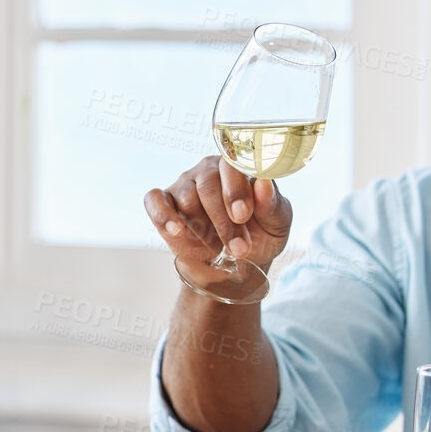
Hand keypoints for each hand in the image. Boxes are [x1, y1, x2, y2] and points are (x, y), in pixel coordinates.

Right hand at [144, 156, 292, 290]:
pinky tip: (176, 230)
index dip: (235, 191)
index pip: (232, 166)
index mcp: (237, 168)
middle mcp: (208, 171)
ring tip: (217, 249)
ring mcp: (183, 185)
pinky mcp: (161, 203)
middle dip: (223, 221)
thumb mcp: (276, 224)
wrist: (234, 265)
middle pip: (208, 186)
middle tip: (237, 248)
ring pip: (187, 199)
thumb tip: (264, 184)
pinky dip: (163, 215)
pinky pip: (154, 201)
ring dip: (203, 229)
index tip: (242, 216)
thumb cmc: (258, 237)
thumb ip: (272, 204)